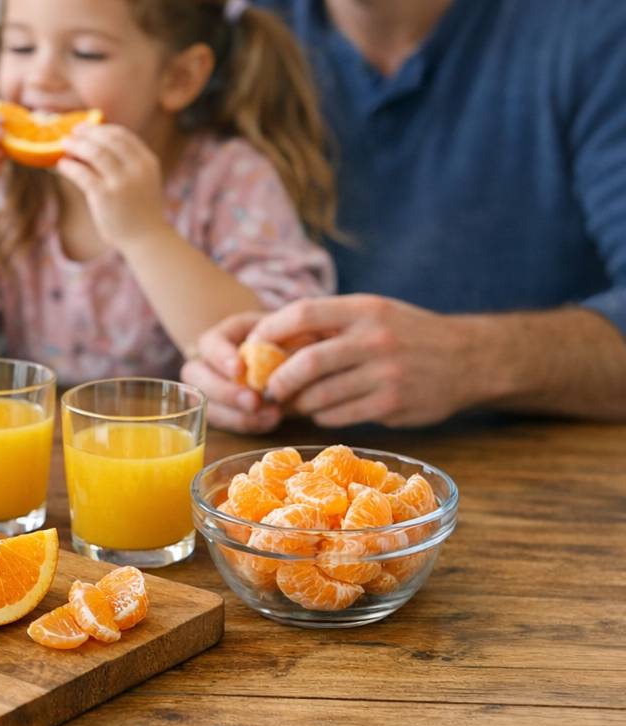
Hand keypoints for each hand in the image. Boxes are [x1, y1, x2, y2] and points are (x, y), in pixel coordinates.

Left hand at [57, 124, 166, 251]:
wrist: (147, 238)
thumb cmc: (140, 209)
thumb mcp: (142, 180)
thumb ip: (127, 163)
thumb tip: (95, 144)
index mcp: (147, 161)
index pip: (122, 135)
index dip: (102, 128)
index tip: (88, 127)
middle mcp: (136, 168)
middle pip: (107, 140)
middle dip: (87, 133)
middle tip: (73, 131)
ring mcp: (121, 182)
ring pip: (94, 153)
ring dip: (76, 145)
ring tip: (64, 144)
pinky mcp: (105, 196)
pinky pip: (82, 174)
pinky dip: (69, 166)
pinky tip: (61, 165)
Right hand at [181, 311, 282, 433]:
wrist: (293, 363)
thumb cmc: (290, 342)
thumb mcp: (289, 334)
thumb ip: (282, 343)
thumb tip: (284, 355)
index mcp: (223, 336)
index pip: (208, 343)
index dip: (220, 356)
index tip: (240, 369)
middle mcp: (208, 362)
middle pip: (195, 376)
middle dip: (224, 392)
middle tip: (254, 401)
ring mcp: (210, 388)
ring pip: (205, 403)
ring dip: (236, 415)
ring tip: (272, 415)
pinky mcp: (220, 410)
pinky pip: (223, 422)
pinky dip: (247, 425)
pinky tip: (270, 421)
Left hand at [251, 295, 476, 427]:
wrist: (472, 358)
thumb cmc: (410, 334)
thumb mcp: (375, 313)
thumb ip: (331, 324)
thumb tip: (273, 342)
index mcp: (364, 309)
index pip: (303, 313)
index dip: (271, 330)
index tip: (253, 346)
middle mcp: (374, 340)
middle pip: (307, 362)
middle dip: (279, 379)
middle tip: (268, 389)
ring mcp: (386, 374)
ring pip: (321, 395)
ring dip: (299, 402)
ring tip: (293, 403)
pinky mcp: (393, 404)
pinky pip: (341, 415)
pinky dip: (323, 416)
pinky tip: (323, 412)